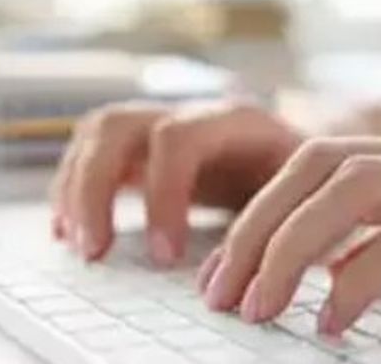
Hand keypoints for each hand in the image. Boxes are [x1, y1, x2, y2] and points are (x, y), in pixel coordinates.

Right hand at [48, 99, 303, 264]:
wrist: (310, 156)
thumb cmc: (307, 179)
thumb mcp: (303, 191)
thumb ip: (268, 217)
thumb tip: (228, 268)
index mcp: (235, 118)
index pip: (177, 137)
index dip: (163, 195)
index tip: (166, 255)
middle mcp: (190, 111)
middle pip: (117, 124)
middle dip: (94, 189)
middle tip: (96, 252)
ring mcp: (161, 123)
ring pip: (96, 133)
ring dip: (76, 190)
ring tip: (83, 247)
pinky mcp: (143, 146)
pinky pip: (90, 153)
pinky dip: (72, 191)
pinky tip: (70, 231)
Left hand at [195, 136, 380, 335]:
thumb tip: (336, 270)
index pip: (323, 158)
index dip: (261, 208)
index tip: (226, 270)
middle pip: (321, 163)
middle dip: (255, 224)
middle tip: (217, 291)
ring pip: (355, 190)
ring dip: (289, 247)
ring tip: (253, 306)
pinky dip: (358, 279)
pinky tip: (331, 322)